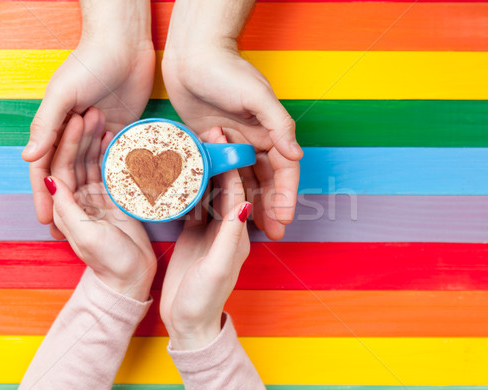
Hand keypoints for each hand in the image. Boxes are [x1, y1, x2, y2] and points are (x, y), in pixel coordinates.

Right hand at [23, 0, 154, 232]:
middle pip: (68, 176)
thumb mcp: (63, 93)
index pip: (46, 169)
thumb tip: (28, 158)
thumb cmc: (89, 61)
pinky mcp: (120, 130)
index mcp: (55, 126)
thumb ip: (46, 126)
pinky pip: (114, 160)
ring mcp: (98, 134)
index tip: (46, 223)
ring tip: (93, 224)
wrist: (125, 43)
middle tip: (68, 235)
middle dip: (67, 205)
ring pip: (91, 172)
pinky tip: (118, 199)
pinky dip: (114, 178)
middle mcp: (74, 134)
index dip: (45, 196)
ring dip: (89, 196)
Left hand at [44, 108, 156, 300]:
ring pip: (91, 163)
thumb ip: (67, 207)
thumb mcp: (86, 235)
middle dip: (81, 136)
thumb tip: (48, 179)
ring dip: (94, 141)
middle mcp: (76, 200)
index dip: (67, 143)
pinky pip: (108, 172)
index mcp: (65, 208)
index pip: (61, 168)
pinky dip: (110, 154)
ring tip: (103, 118)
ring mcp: (95, 199)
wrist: (132, 278)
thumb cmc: (109, 261)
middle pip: (76, 161)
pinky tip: (114, 137)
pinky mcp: (112, 200)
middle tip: (92, 112)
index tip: (76, 121)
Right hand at [160, 129, 251, 349]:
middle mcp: (227, 228)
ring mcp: (210, 230)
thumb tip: (243, 203)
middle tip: (207, 132)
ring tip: (192, 143)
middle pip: (224, 186)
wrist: (187, 323)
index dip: (230, 164)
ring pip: (208, 191)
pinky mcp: (193, 234)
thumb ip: (230, 237)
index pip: (237, 191)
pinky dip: (187, 186)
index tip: (221, 139)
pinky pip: (192, 204)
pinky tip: (178, 171)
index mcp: (237, 235)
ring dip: (203, 168)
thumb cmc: (204, 299)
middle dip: (218, 158)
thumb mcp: (217, 267)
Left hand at [162, 1, 301, 240]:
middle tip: (271, 234)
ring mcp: (231, 144)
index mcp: (269, 131)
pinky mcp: (209, 145)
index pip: (284, 170)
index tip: (284, 219)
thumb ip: (279, 125)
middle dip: (270, 207)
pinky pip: (218, 174)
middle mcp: (253, 141)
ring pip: (243, 182)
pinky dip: (221, 191)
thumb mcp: (256, 96)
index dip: (286, 195)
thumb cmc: (226, 70)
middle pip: (265, 181)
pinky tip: (218, 209)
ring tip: (248, 230)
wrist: (191, 57)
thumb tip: (297, 154)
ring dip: (247, 204)